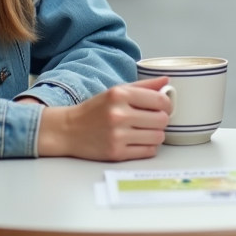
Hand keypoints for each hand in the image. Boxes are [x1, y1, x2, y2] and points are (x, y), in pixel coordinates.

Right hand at [36, 76, 172, 160]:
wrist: (69, 130)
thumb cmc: (95, 110)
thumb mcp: (116, 91)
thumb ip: (143, 86)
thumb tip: (166, 81)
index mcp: (120, 95)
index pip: (160, 100)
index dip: (167, 104)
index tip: (164, 107)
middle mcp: (118, 115)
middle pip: (161, 120)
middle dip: (162, 120)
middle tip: (153, 120)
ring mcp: (117, 136)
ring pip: (158, 137)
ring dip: (156, 134)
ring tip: (146, 131)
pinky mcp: (116, 153)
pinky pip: (148, 151)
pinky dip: (148, 147)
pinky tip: (139, 141)